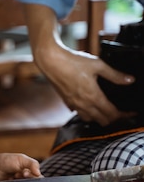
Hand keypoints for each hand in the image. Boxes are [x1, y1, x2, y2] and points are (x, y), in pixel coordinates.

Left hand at [0, 153, 42, 181]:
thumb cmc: (5, 161)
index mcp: (30, 172)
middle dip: (26, 180)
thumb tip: (39, 173)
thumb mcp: (21, 159)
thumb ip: (32, 164)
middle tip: (16, 175)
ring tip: (12, 177)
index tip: (25, 173)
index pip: (39, 178)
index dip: (34, 177)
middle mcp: (25, 181)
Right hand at [23, 3, 134, 125]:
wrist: (50, 61)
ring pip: (89, 119)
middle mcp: (83, 104)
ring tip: (105, 111)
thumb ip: (114, 75)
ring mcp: (73, 104)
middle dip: (114, 119)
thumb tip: (130, 80)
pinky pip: (78, 113)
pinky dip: (86, 112)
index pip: (112, 114)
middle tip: (121, 112)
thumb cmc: (72, 61)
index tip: (131, 113)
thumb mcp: (97, 65)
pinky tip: (88, 105)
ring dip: (99, 118)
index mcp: (93, 96)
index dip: (124, 116)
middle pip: (102, 121)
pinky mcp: (66, 101)